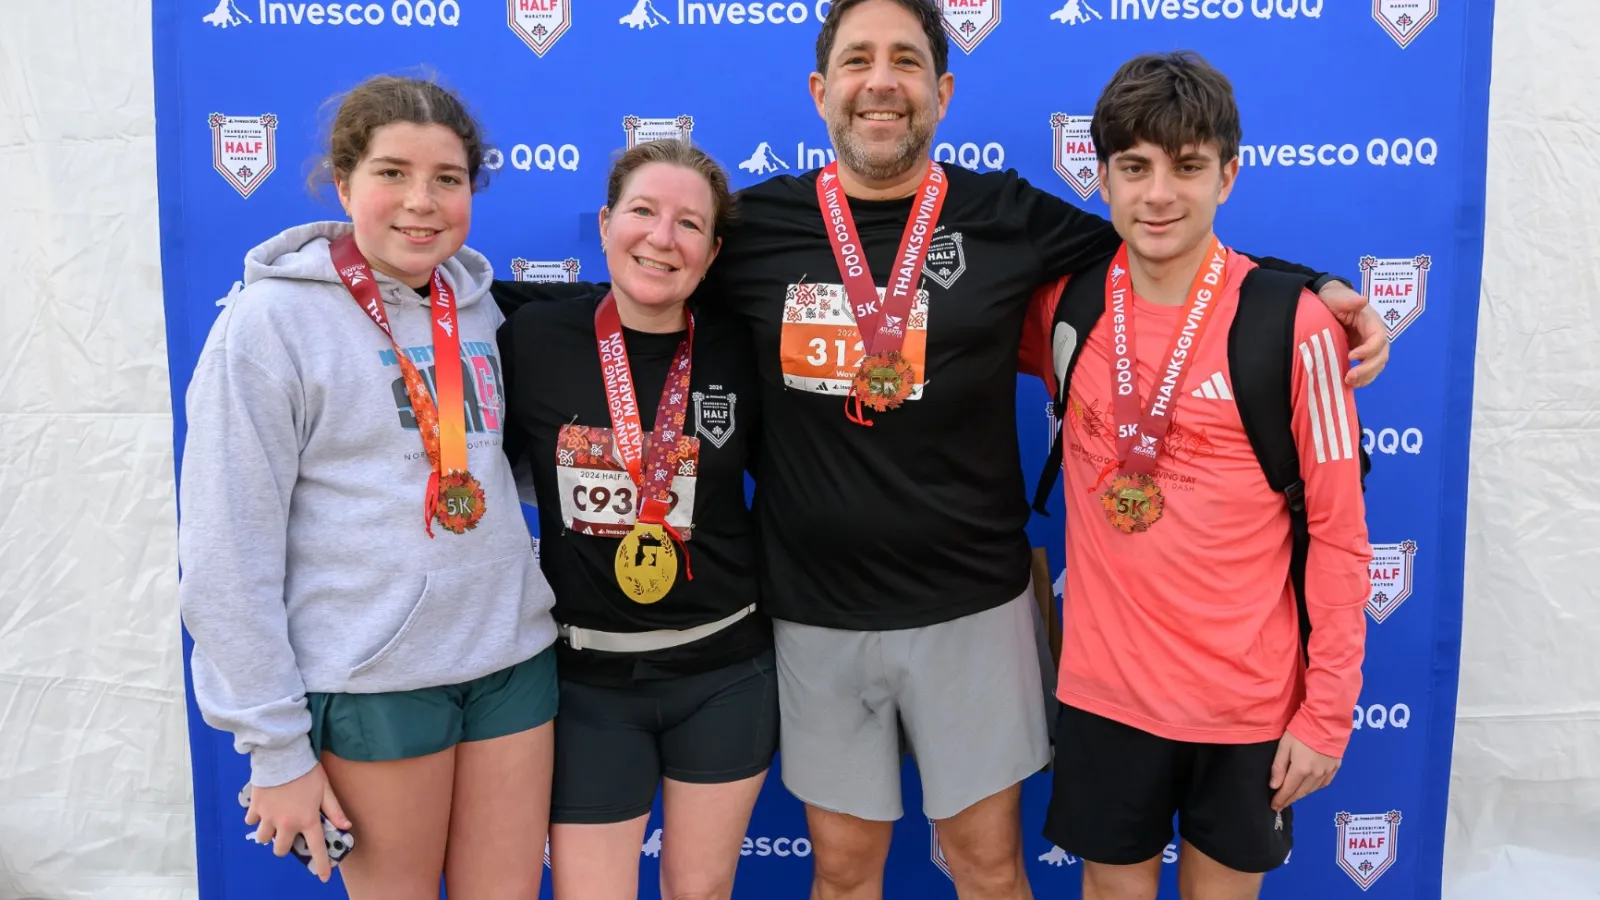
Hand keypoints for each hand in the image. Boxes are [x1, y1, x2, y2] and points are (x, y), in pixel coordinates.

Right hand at [244, 764, 351, 881]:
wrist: (282, 754)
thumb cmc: (307, 771)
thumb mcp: (326, 789)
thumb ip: (334, 810)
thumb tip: (346, 826)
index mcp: (307, 819)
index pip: (316, 848)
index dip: (321, 865)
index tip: (324, 877)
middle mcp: (286, 823)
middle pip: (280, 850)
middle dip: (284, 845)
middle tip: (288, 833)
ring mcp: (268, 817)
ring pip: (264, 839)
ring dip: (269, 834)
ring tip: (275, 821)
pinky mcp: (255, 808)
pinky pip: (252, 822)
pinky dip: (257, 819)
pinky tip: (264, 809)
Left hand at [1268, 731, 1340, 810]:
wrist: (1327, 720)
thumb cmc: (1301, 729)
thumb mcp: (1284, 745)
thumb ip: (1279, 767)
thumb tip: (1274, 786)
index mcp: (1301, 770)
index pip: (1288, 790)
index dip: (1280, 800)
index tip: (1274, 807)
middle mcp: (1315, 775)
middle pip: (1300, 793)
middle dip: (1289, 800)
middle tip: (1280, 805)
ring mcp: (1327, 772)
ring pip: (1312, 790)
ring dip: (1301, 795)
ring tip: (1292, 798)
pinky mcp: (1335, 768)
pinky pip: (1323, 784)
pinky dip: (1314, 789)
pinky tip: (1308, 789)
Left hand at [1314, 281, 1389, 387]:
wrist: (1327, 304)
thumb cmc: (1334, 299)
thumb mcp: (1338, 297)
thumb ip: (1349, 300)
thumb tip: (1363, 300)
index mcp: (1371, 321)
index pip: (1378, 338)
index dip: (1368, 350)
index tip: (1350, 356)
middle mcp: (1374, 335)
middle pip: (1381, 355)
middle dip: (1368, 368)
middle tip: (1349, 376)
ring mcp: (1369, 346)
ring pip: (1377, 365)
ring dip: (1366, 377)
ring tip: (1349, 383)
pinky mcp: (1362, 355)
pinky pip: (1368, 370)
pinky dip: (1362, 379)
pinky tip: (1350, 385)